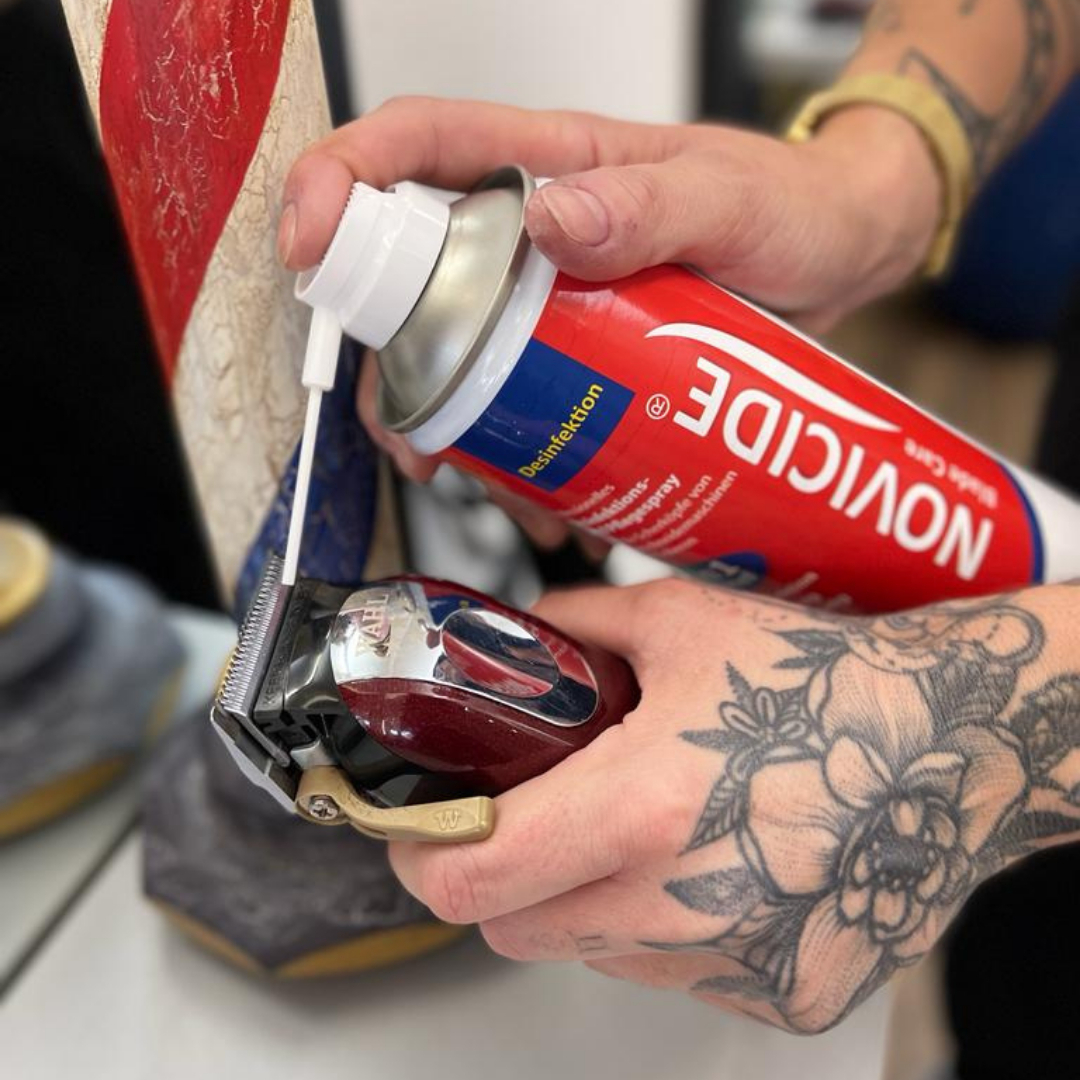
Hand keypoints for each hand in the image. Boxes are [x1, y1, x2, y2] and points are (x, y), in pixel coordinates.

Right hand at [282, 97, 940, 544]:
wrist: (840, 254)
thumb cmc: (791, 206)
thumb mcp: (728, 202)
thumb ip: (647, 204)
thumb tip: (550, 219)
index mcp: (550, 165)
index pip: (413, 145)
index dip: (340, 181)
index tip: (306, 241)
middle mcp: (530, 229)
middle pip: (410, 277)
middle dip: (391, 359)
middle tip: (415, 432)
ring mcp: (547, 294)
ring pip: (454, 354)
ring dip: (451, 427)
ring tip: (487, 484)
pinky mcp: (572, 348)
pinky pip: (514, 398)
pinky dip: (514, 454)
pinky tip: (546, 497)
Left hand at [387, 579, 1078, 1032]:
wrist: (952, 745)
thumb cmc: (830, 684)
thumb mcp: (682, 626)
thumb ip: (575, 629)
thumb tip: (515, 637)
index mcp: (646, 806)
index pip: (477, 875)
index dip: (423, 856)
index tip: (415, 833)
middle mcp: (685, 903)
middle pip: (517, 927)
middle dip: (505, 873)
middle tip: (534, 816)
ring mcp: (735, 963)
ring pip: (595, 953)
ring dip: (589, 899)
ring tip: (646, 826)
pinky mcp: (781, 993)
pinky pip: (674, 972)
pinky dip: (664, 926)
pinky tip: (713, 860)